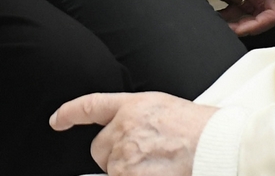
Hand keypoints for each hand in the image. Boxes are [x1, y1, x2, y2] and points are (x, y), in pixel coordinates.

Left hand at [50, 92, 216, 175]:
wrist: (217, 146)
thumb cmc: (202, 130)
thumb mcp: (165, 110)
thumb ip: (139, 120)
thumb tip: (130, 136)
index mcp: (133, 106)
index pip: (91, 106)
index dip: (70, 112)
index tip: (57, 120)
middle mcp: (123, 129)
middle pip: (98, 150)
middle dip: (113, 157)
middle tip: (144, 158)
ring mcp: (125, 156)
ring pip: (112, 171)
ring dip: (129, 172)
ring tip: (160, 165)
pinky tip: (158, 173)